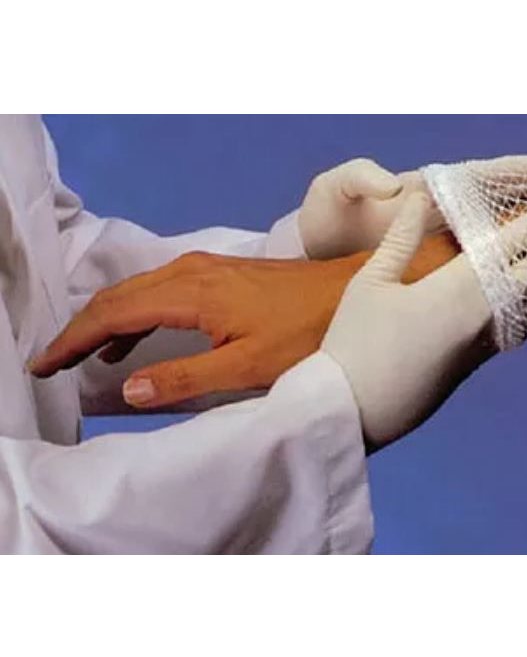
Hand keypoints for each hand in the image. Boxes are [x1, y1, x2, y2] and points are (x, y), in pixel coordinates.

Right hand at [28, 234, 460, 407]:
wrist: (352, 294)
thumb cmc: (309, 332)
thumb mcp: (248, 367)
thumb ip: (185, 378)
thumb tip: (128, 388)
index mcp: (191, 294)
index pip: (113, 313)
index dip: (73, 339)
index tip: (44, 364)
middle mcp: (192, 272)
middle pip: (118, 296)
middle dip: (80, 328)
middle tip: (51, 361)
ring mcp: (208, 268)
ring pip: (139, 291)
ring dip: (107, 320)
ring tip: (81, 355)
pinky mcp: (223, 274)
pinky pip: (163, 290)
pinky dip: (138, 313)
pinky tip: (134, 338)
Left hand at [298, 155, 526, 259]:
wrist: (312, 269)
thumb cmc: (323, 224)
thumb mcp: (331, 193)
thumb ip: (357, 178)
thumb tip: (392, 182)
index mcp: (425, 195)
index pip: (477, 179)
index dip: (512, 173)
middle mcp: (443, 220)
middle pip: (502, 204)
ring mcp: (445, 250)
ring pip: (502, 239)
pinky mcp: (442, 279)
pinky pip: (486, 273)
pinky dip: (515, 274)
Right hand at [321, 192, 526, 451]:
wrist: (354, 409)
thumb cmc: (353, 341)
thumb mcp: (370, 282)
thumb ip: (401, 239)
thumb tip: (421, 199)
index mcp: (453, 293)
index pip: (502, 252)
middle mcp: (478, 319)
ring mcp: (479, 347)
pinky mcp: (472, 366)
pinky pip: (520, 333)